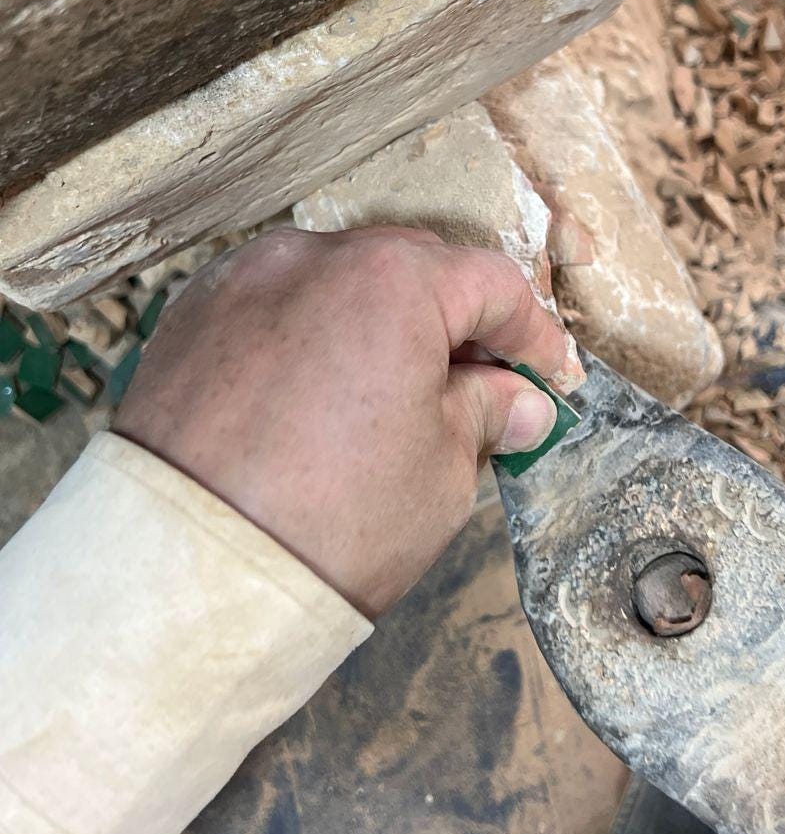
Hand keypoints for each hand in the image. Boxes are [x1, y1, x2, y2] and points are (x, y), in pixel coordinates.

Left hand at [116, 227, 577, 616]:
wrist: (190, 575)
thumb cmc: (329, 525)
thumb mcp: (442, 474)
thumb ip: (485, 414)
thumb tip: (516, 400)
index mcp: (391, 280)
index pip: (489, 282)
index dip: (530, 333)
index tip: (545, 378)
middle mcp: (311, 258)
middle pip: (409, 268)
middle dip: (452, 320)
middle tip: (479, 385)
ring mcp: (241, 281)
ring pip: (335, 281)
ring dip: (376, 323)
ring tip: (394, 391)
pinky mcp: (189, 317)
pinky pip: (272, 307)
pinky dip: (308, 335)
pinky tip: (320, 394)